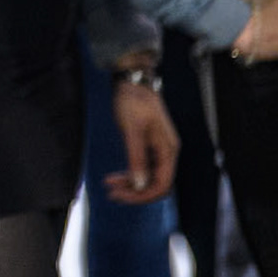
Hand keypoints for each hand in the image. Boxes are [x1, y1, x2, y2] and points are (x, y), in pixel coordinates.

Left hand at [105, 79, 178, 203]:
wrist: (132, 80)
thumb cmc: (133, 100)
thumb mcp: (132, 129)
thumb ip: (137, 157)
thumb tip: (140, 184)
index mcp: (168, 150)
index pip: (162, 185)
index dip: (143, 195)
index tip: (121, 196)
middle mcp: (166, 152)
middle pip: (156, 184)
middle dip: (135, 192)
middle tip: (112, 193)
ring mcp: (158, 149)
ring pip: (148, 177)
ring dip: (130, 184)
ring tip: (109, 186)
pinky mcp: (148, 145)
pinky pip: (142, 168)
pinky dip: (129, 174)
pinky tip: (115, 177)